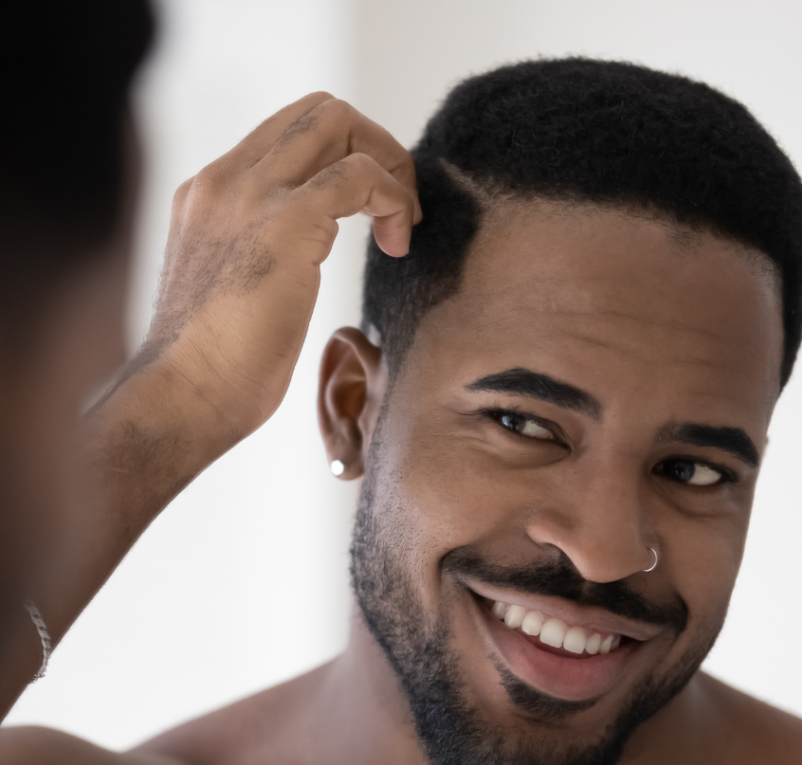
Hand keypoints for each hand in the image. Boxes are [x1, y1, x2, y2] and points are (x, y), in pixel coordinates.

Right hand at [138, 92, 420, 444]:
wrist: (182, 396)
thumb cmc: (211, 369)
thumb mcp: (232, 290)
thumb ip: (260, 256)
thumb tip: (301, 261)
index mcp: (209, 193)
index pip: (287, 135)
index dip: (343, 159)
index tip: (368, 214)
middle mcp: (224, 179)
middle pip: (318, 111)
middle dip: (376, 148)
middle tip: (397, 211)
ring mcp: (250, 194)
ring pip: (339, 122)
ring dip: (390, 167)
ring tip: (400, 230)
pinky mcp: (286, 223)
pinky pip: (360, 174)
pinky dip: (394, 200)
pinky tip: (396, 245)